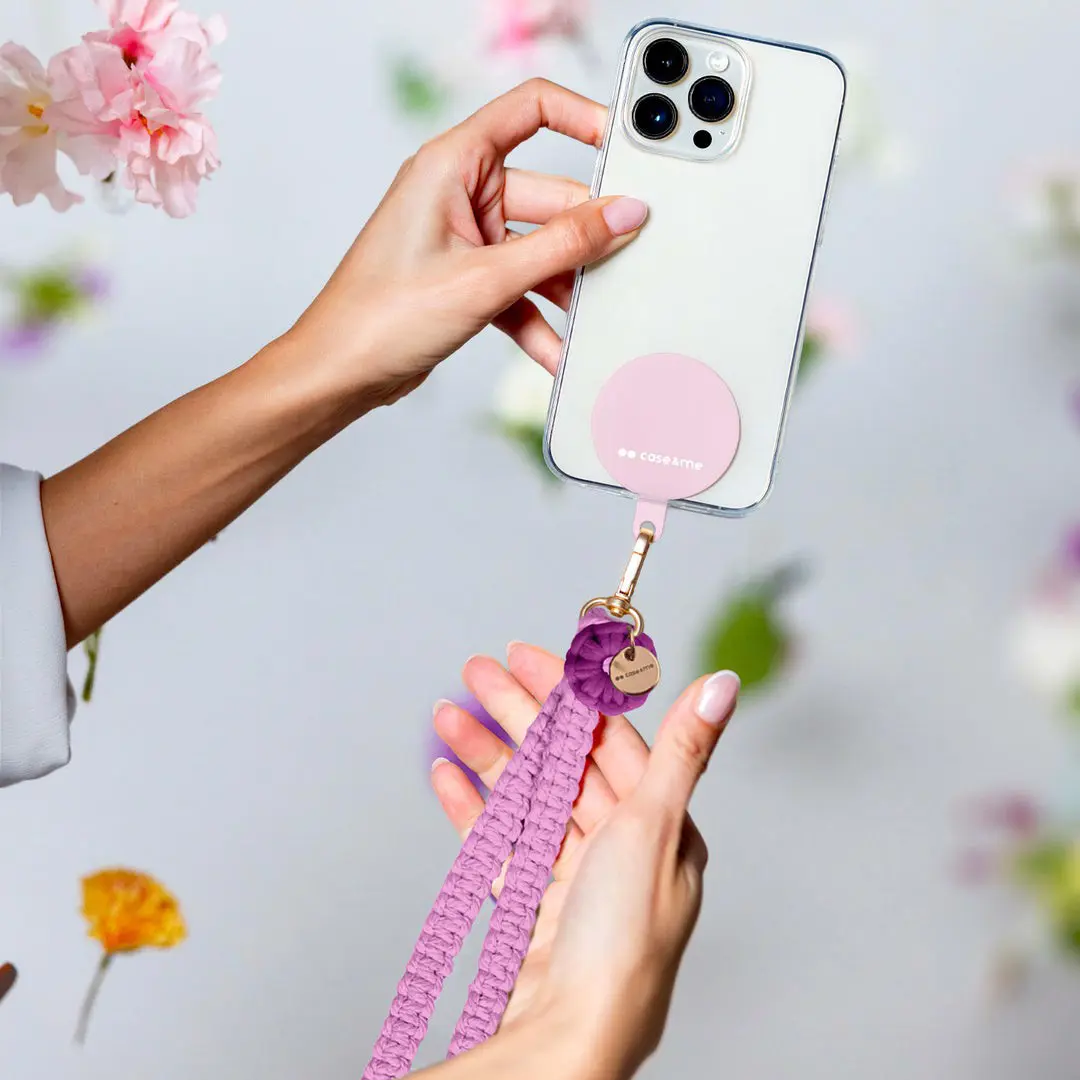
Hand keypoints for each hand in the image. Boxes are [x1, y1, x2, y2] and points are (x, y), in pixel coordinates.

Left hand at [283, 78, 647, 409]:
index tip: (625, 151)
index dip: (583, 120)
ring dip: (561, 286)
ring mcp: (462, 237)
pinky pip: (517, 287)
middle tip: (620, 264)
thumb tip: (622, 214)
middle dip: (581, 237)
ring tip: (590, 317)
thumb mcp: (486, 278)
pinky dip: (536, 316)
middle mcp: (458, 192)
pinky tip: (556, 350)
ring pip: (537, 249)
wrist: (339, 374)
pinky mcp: (465, 278)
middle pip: (547, 195)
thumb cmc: (382, 315)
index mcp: (452, 163)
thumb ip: (563, 245)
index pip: (531, 111)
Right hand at [431, 643, 739, 1076]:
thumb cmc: (624, 940)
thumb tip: (723, 684)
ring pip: (525, 797)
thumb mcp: (655, 826)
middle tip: (477, 672)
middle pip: (563, 762)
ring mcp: (573, 878)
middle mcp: (620, 849)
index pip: (610, 739)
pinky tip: (448, 775)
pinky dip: (473, 806)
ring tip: (447, 716)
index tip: (530, 657)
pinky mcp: (533, 906)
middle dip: (518, 713)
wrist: (572, 1033)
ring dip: (487, 753)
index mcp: (659, 828)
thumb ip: (683, 750)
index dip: (569, 693)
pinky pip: (499, 842)